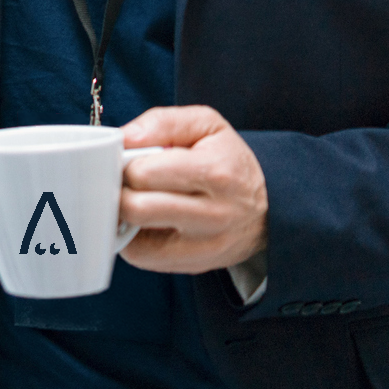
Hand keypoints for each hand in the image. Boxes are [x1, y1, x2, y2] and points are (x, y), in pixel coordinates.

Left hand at [118, 104, 268, 274]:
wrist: (268, 208)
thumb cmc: (229, 161)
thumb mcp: (206, 125)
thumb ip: (161, 122)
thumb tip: (124, 138)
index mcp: (215, 174)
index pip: (143, 173)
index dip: (126, 163)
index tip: (131, 159)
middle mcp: (212, 215)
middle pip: (134, 208)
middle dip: (120, 190)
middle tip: (129, 181)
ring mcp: (203, 247)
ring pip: (134, 239)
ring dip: (124, 217)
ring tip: (138, 199)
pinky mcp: (192, 266)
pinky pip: (141, 257)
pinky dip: (133, 239)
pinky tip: (146, 221)